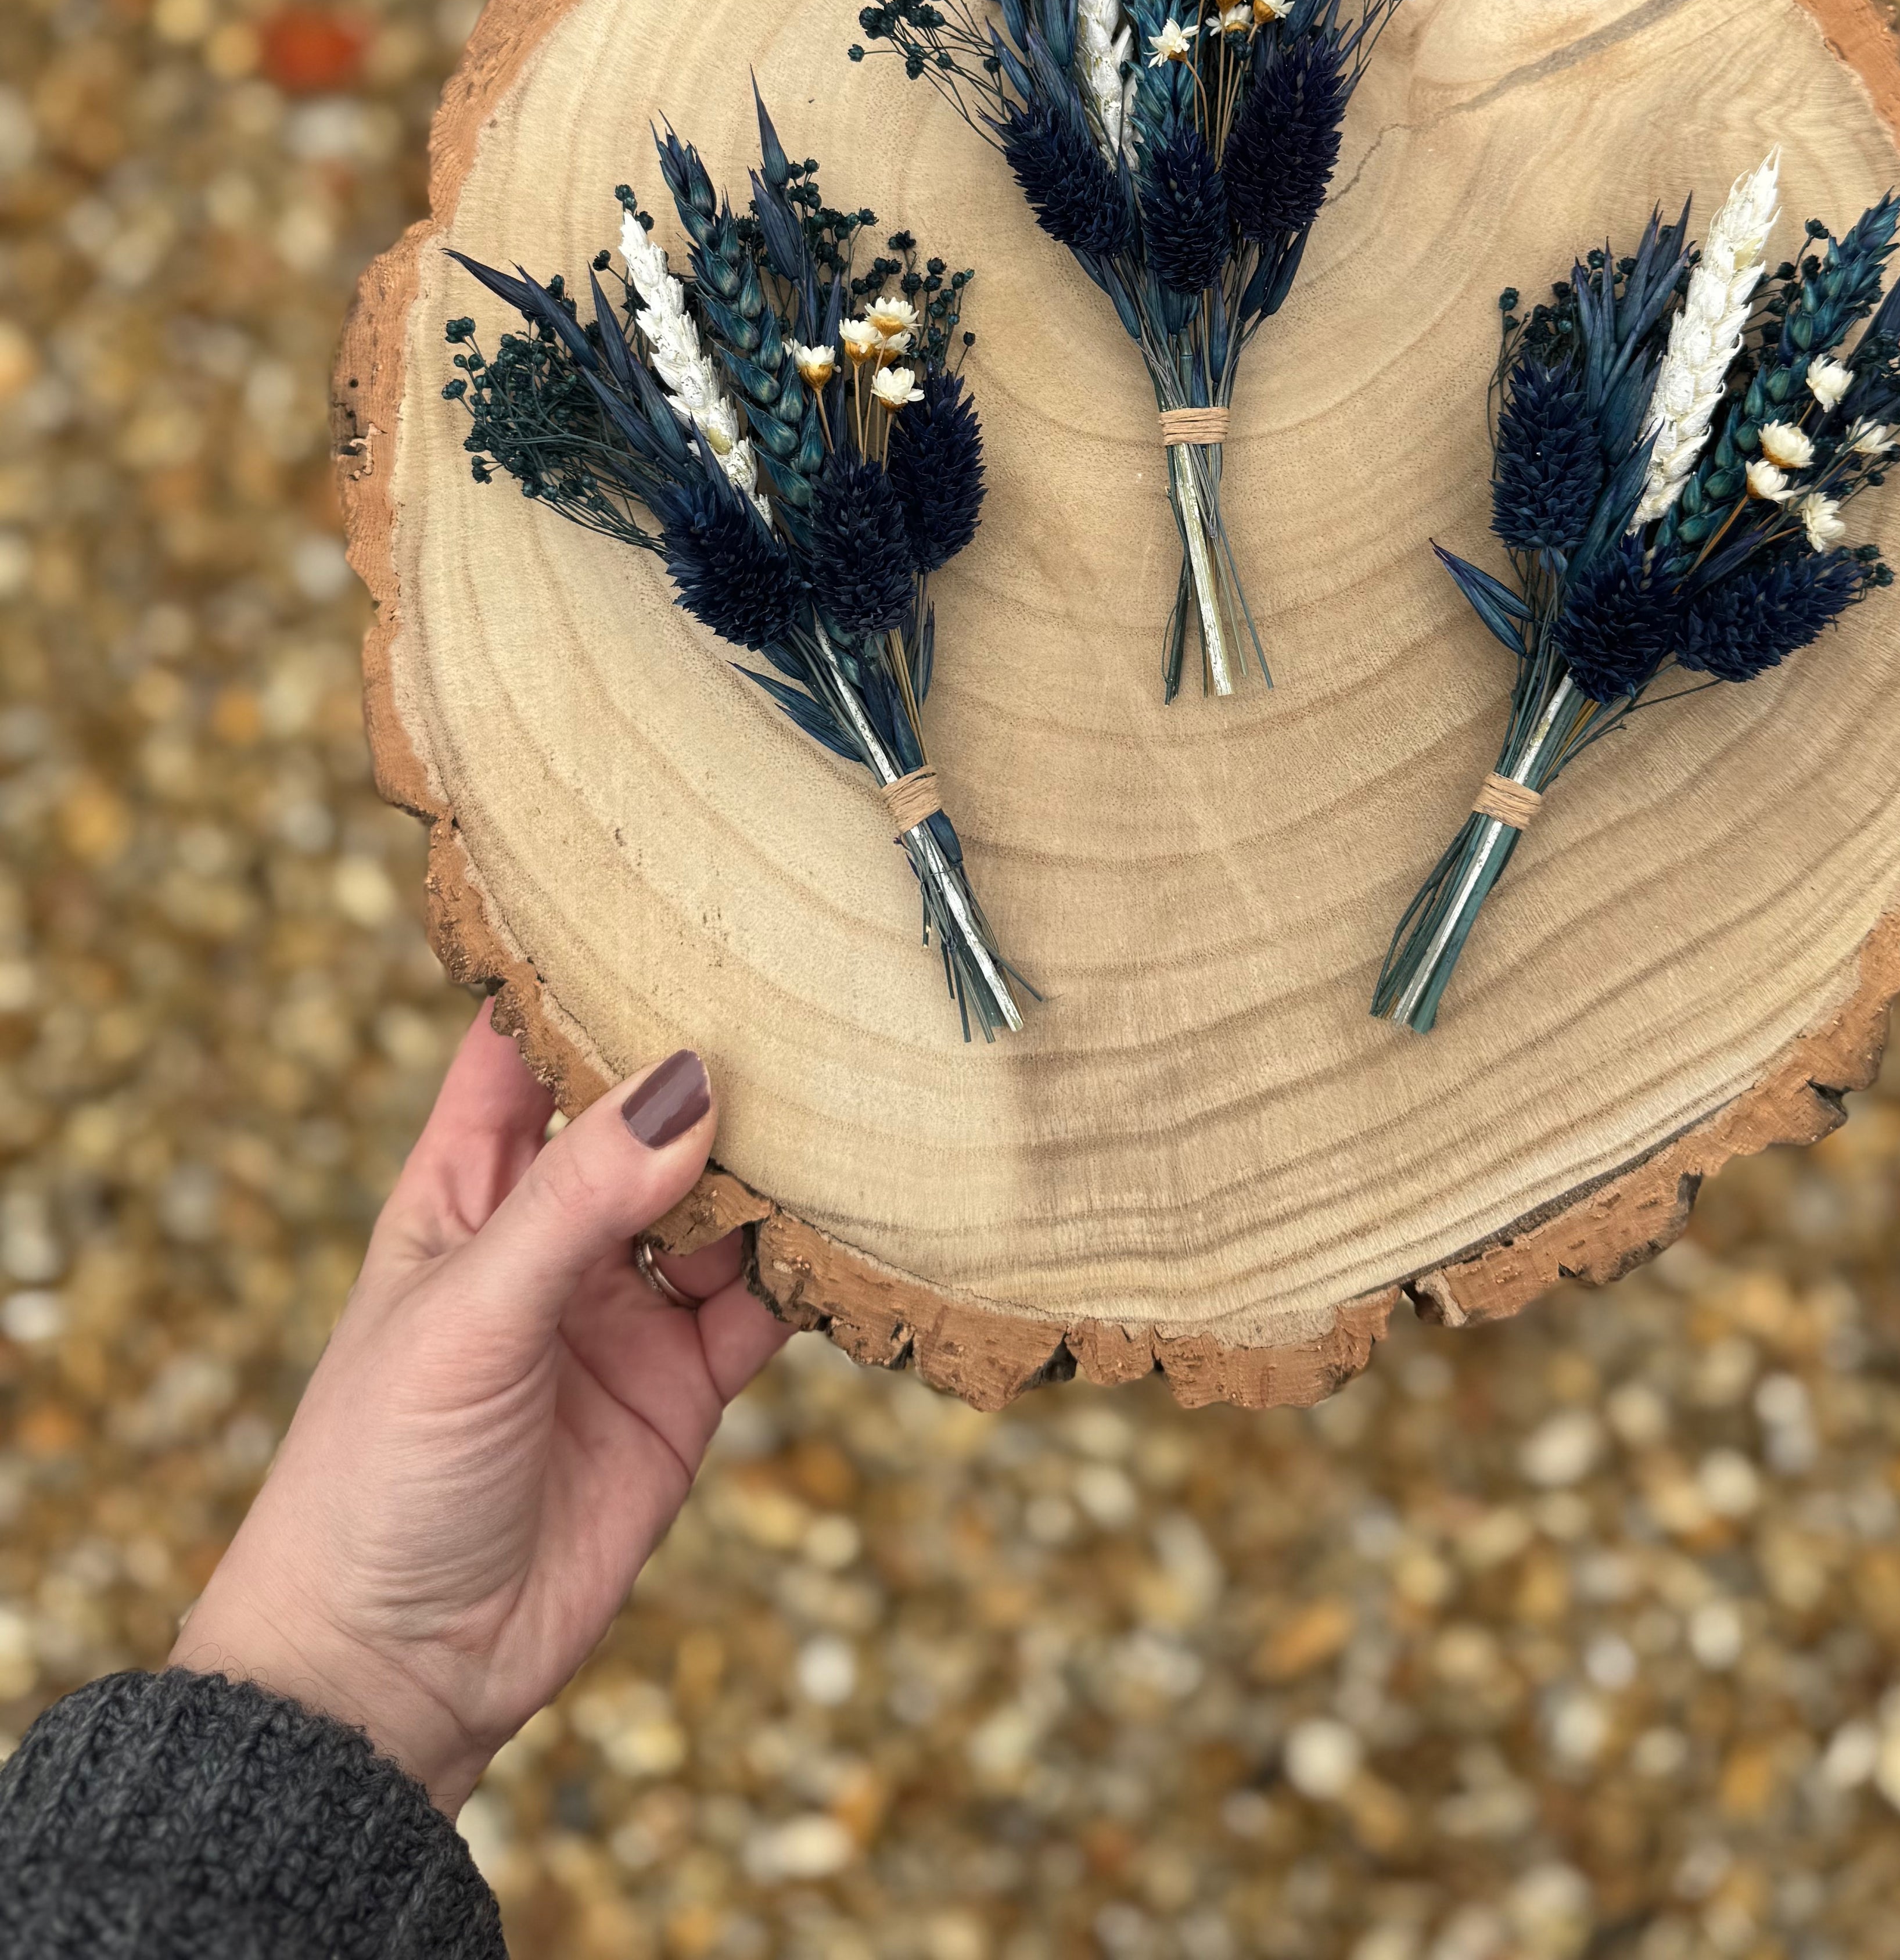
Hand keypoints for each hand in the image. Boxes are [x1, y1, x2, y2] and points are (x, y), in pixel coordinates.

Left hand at [171, 1002, 787, 1812]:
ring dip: (777, 1162)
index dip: (579, 971)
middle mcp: (550, 1234)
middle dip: (714, 1060)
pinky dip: (811, 1268)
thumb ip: (578, 1202)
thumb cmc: (375, 1477)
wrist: (393, 1672)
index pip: (522, 1047)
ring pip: (721, 1201)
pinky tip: (860, 1226)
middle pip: (645, 1115)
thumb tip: (688, 1084)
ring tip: (854, 1098)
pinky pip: (763, 1303)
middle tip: (805, 984)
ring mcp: (622, 1309)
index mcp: (463, 1190)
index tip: (661, 892)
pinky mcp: (682, 1388)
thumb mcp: (465, 1318)